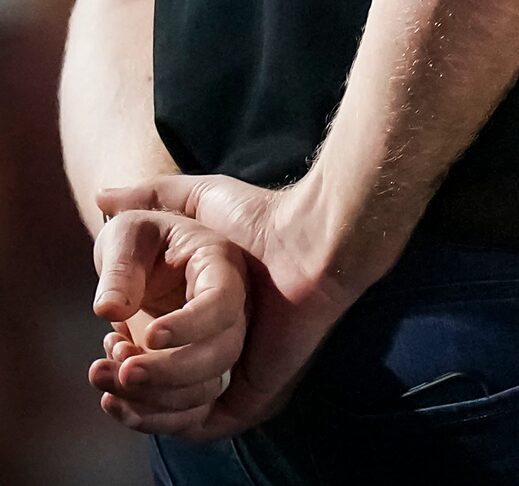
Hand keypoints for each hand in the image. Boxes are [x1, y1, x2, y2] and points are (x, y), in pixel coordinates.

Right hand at [97, 173, 369, 437]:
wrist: (314, 241)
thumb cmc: (261, 215)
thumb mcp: (201, 199)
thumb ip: (153, 196)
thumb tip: (102, 199)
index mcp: (205, 321)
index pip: (152, 358)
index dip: (121, 353)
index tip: (107, 336)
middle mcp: (219, 349)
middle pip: (155, 388)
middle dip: (122, 376)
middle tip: (105, 358)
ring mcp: (236, 374)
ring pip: (169, 407)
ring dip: (136, 391)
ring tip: (121, 361)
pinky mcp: (253, 395)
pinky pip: (200, 425)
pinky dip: (162, 415)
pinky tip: (136, 380)